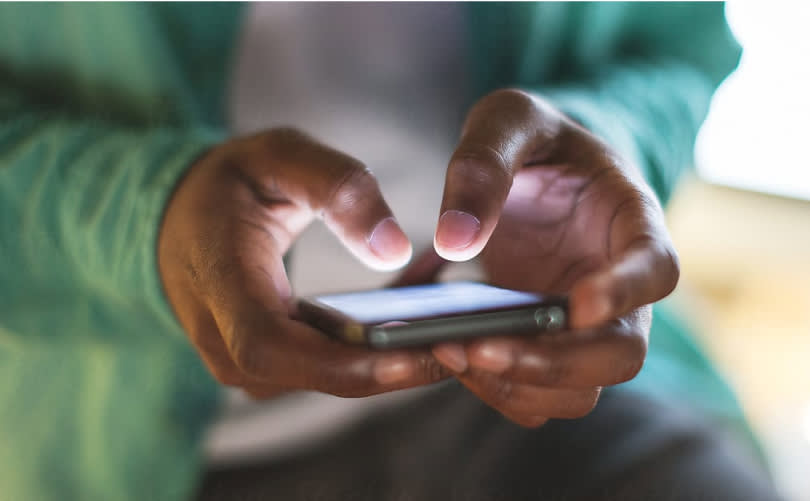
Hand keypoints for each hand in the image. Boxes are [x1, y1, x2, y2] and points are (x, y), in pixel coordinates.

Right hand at [158, 128, 448, 398]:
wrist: (179, 218)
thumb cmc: (231, 181)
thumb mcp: (278, 155)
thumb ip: (337, 188)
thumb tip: (393, 251)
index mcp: (219, 281)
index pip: (273, 346)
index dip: (345, 362)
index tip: (416, 355)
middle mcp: (225, 339)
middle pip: (314, 376)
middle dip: (392, 370)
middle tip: (467, 348)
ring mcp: (244, 360)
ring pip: (328, 379)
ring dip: (393, 364)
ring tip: (461, 337)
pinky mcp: (269, 362)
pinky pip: (328, 367)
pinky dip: (378, 351)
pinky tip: (425, 323)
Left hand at [430, 89, 679, 425]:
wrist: (530, 166)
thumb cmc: (531, 138)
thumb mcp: (507, 120)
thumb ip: (484, 163)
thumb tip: (455, 240)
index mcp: (629, 220)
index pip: (656, 268)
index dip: (626, 293)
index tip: (577, 307)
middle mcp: (619, 286)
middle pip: (621, 353)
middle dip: (555, 363)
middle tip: (481, 347)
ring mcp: (585, 325)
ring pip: (579, 389)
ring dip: (519, 386)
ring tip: (449, 351)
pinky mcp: (547, 344)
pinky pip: (536, 392)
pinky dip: (495, 390)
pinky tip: (447, 354)